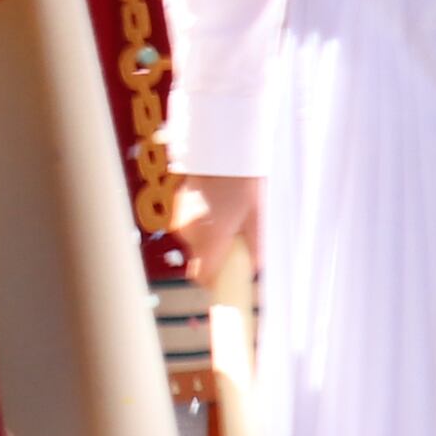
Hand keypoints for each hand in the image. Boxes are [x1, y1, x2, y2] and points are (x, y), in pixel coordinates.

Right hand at [173, 172, 260, 288]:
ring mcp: (180, 220)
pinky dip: (202, 224)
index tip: (227, 282)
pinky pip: (190, 227)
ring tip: (228, 217)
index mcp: (210, 238)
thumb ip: (255, 247)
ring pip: (195, 242)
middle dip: (217, 255)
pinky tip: (216, 206)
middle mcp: (190, 232)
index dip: (214, 283)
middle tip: (237, 241)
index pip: (203, 276)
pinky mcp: (177, 210)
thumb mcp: (258, 217)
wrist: (220, 152)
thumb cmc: (243, 182)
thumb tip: (254, 267)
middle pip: (200, 259)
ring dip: (209, 238)